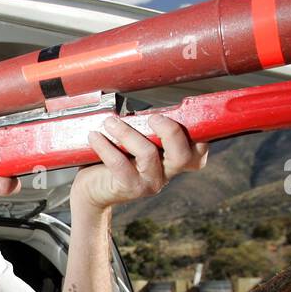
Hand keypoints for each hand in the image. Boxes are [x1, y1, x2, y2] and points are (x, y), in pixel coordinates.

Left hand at [70, 114, 208, 211]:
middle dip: (171, 131)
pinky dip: (106, 146)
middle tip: (153, 117)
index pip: (198, 150)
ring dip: (128, 133)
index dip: (197, 133)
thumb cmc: (115, 160)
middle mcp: (166, 172)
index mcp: (173, 160)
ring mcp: (150, 183)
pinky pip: (119, 164)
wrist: (92, 190)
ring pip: (148, 154)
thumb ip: (146, 128)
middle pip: (183, 155)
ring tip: (110, 122)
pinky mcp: (129, 187)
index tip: (183, 111)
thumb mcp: (135, 142)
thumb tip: (143, 101)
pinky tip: (95, 136)